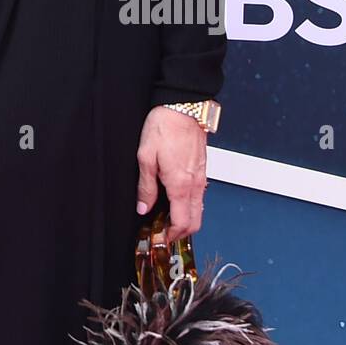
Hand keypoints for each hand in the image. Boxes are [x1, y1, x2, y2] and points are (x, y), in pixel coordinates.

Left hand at [135, 106, 207, 243]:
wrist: (183, 107)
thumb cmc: (164, 127)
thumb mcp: (145, 157)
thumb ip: (146, 186)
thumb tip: (143, 208)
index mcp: (181, 185)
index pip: (182, 223)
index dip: (170, 235)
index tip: (158, 237)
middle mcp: (195, 185)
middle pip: (195, 222)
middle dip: (180, 232)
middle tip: (161, 231)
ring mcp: (201, 178)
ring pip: (198, 210)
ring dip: (184, 219)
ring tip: (165, 216)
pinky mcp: (202, 170)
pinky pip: (199, 196)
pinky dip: (188, 205)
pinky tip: (173, 198)